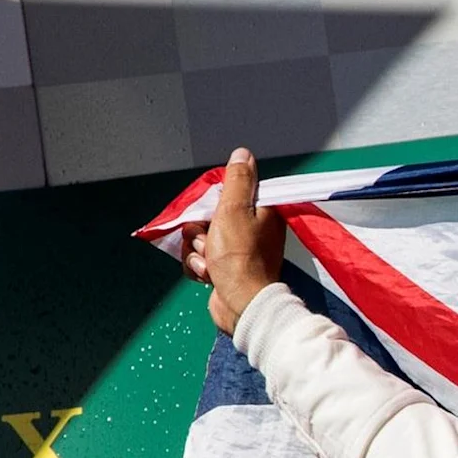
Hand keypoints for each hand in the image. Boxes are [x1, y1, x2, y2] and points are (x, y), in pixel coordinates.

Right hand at [178, 147, 286, 334]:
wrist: (241, 303)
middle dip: (200, 230)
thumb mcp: (236, 210)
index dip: (213, 202)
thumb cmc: (240, 257)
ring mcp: (237, 251)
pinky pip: (197, 259)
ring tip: (210, 261)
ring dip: (196, 250)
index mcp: (262, 213)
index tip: (211, 211)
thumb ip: (238, 181)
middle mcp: (252, 230)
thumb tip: (243, 154)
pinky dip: (198, 266)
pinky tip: (208, 274)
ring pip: (199, 238)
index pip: (228, 194)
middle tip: (209, 241)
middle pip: (208, 216)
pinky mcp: (224, 269)